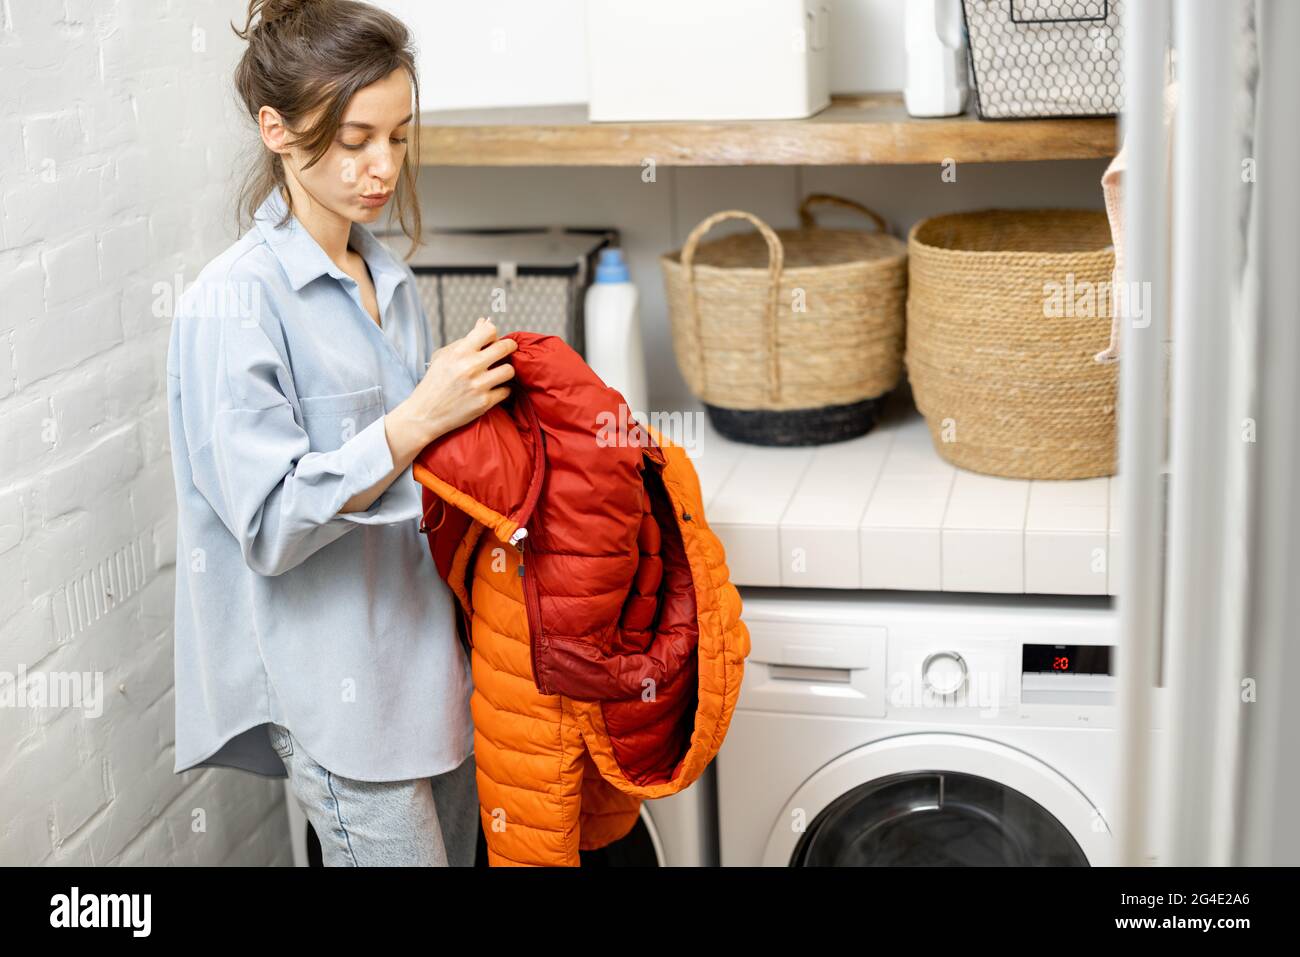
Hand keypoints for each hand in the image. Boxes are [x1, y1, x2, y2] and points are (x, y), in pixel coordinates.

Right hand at [401, 317, 518, 446]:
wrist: (424, 414)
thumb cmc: (434, 383)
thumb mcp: (444, 357)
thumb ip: (466, 339)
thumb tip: (484, 321)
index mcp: (459, 352)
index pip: (489, 330)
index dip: (494, 334)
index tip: (493, 341)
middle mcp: (470, 367)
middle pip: (505, 348)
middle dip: (509, 348)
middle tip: (507, 352)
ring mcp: (478, 385)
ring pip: (509, 370)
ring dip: (506, 371)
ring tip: (498, 374)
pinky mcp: (484, 402)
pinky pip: (506, 390)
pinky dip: (501, 390)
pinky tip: (493, 390)